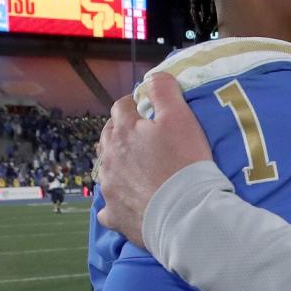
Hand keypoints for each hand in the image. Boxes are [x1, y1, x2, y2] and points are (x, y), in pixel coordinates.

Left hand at [96, 73, 211, 246]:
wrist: (184, 213)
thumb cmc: (184, 161)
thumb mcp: (181, 117)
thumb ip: (165, 90)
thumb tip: (154, 75)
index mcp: (123, 132)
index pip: (121, 108)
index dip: (134, 104)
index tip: (146, 108)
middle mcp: (109, 158)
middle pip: (108, 137)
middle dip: (121, 132)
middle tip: (142, 135)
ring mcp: (109, 188)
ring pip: (106, 170)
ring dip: (118, 165)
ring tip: (137, 167)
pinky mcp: (115, 215)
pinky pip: (108, 207)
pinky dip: (117, 201)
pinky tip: (129, 201)